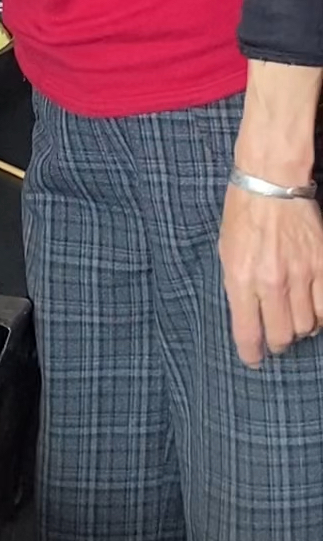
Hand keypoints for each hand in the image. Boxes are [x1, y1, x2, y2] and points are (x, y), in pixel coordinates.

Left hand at [219, 185, 322, 365]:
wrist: (271, 182)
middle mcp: (271, 281)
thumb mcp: (227, 252)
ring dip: (299, 328)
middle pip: (281, 335)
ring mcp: (300, 274)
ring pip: (306, 325)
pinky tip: (312, 309)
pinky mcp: (322, 264)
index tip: (253, 359)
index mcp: (240, 278)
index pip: (248, 333)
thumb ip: (237, 287)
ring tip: (293, 319)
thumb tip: (248, 318)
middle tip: (275, 338)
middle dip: (277, 343)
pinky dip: (320, 315)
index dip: (252, 353)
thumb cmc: (242, 215)